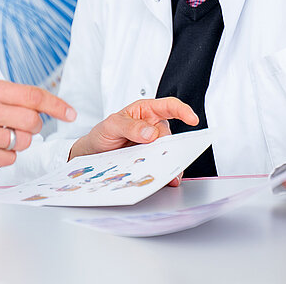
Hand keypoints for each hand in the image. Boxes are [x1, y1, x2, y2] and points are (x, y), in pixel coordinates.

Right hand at [0, 78, 76, 170]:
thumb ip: (11, 95)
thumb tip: (44, 105)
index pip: (34, 96)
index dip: (57, 105)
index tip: (70, 113)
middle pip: (33, 121)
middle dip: (33, 125)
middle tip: (20, 125)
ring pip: (23, 142)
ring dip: (17, 140)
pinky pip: (10, 159)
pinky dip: (5, 154)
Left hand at [68, 97, 197, 166]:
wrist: (92, 153)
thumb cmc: (102, 133)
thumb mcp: (111, 125)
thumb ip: (130, 126)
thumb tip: (151, 132)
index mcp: (145, 111)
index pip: (168, 106)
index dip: (182, 111)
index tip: (192, 119)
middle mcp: (152, 126)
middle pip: (169, 134)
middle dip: (172, 146)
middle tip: (168, 156)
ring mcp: (153, 144)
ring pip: (169, 151)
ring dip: (171, 162)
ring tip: (171, 173)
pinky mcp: (151, 159)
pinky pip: (163, 164)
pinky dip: (166, 172)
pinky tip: (166, 179)